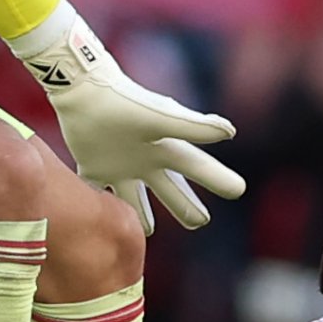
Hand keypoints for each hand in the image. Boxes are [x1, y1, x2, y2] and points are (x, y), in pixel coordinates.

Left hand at [14, 9, 245, 229]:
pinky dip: (100, 206)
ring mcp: (119, 165)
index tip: (238, 189)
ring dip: (141, 214)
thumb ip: (193, 127)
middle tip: (200, 222)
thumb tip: (230, 132)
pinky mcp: (92, 166)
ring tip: (145, 230)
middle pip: (171, 190)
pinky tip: (100, 220)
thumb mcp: (161, 119)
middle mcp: (145, 160)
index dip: (218, 178)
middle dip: (186, 206)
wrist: (84, 91)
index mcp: (165, 149)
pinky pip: (97, 192)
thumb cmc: (125, 105)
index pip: (198, 168)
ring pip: (134, 198)